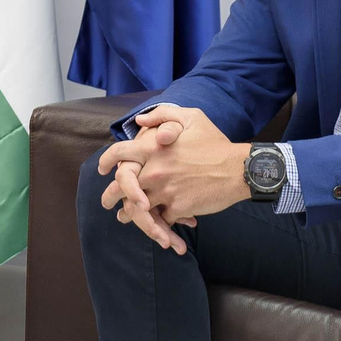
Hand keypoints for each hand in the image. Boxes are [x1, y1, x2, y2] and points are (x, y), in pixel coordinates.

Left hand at [102, 106, 250, 221]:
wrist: (239, 169)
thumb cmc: (215, 142)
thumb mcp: (191, 118)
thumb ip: (162, 115)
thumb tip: (139, 121)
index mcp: (153, 148)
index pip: (118, 154)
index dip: (106, 161)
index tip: (101, 169)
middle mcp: (154, 171)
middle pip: (121, 188)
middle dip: (110, 197)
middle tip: (107, 203)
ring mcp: (165, 191)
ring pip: (138, 208)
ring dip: (130, 214)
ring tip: (125, 217)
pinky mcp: (178, 208)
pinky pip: (161, 218)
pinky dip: (159, 222)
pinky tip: (159, 225)